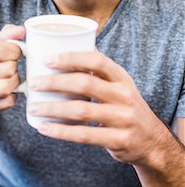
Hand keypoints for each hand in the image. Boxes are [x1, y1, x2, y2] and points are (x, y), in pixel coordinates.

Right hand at [0, 24, 24, 122]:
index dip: (15, 51)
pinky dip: (13, 96)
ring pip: (6, 88)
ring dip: (15, 82)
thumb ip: (8, 34)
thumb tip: (22, 30)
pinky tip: (8, 90)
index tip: (16, 52)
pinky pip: (7, 102)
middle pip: (6, 70)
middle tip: (12, 66)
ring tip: (12, 78)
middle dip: (15, 67)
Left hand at [28, 50, 165, 165]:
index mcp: (121, 77)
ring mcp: (123, 118)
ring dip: (53, 108)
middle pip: (85, 84)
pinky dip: (61, 132)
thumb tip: (67, 46)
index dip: (71, 58)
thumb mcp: (119, 83)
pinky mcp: (118, 140)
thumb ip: (97, 69)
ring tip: (34, 107)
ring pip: (81, 110)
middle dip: (55, 82)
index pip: (97, 60)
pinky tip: (44, 128)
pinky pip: (84, 135)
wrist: (151, 139)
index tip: (47, 59)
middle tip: (33, 83)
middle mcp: (124, 95)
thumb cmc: (124, 105)